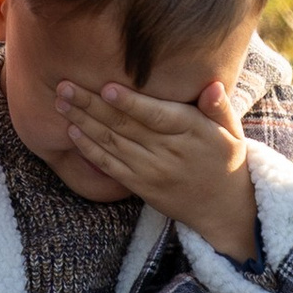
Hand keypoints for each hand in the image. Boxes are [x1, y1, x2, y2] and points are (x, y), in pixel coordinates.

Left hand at [53, 72, 257, 260]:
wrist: (223, 208)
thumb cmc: (225, 159)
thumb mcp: (231, 131)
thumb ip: (219, 106)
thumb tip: (213, 85)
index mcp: (191, 133)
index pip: (155, 115)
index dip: (129, 103)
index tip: (105, 87)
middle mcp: (168, 152)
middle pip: (124, 125)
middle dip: (90, 104)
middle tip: (64, 85)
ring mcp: (151, 170)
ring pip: (111, 143)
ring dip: (82, 121)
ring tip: (60, 102)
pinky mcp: (140, 185)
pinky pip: (110, 166)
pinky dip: (89, 149)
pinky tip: (72, 131)